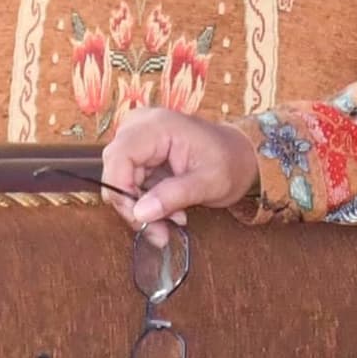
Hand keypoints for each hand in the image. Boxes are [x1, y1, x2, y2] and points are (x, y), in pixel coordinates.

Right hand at [98, 107, 259, 233]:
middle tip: (160, 232)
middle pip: (115, 171)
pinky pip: (129, 183)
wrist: (240, 156)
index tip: (141, 219)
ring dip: (142, 209)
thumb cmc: (230, 163)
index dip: (122, 191)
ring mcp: (137, 138)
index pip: (119, 157)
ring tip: (173, 220)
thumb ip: (175, 196)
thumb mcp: (209, 183)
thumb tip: (139, 213)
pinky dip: (146, 202)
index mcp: (158, 125)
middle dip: (134, 206)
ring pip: (120, 181)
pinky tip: (170, 212)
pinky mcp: (139, 153)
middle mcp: (140, 126)